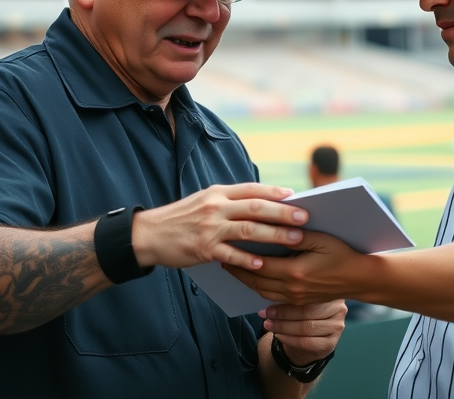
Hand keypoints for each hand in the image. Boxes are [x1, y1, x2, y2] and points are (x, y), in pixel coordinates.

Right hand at [132, 183, 307, 270]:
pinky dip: (248, 260)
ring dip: (274, 235)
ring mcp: (210, 228)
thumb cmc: (181, 218)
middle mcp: (216, 207)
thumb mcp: (204, 201)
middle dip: (282, 213)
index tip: (295, 196)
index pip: (252, 189)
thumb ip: (230, 202)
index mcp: (218, 193)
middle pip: (255, 208)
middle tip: (304, 218)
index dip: (275, 192)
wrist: (149, 234)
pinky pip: (230, 255)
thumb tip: (261, 204)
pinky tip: (263, 264)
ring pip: (248, 230)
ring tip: (294, 240)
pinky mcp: (204, 249)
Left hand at [226, 231, 362, 305]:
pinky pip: (272, 297)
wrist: (359, 278)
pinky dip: (259, 287)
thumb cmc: (342, 253)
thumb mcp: (320, 239)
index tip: (226, 247)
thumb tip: (274, 225)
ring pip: (262, 291)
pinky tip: (252, 279)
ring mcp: (296, 298)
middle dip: (237, 270)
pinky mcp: (299, 301)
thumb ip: (295, 234)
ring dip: (246, 281)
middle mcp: (292, 289)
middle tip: (221, 258)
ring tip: (232, 268)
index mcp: (295, 272)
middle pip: (256, 281)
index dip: (241, 257)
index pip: (259, 265)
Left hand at [261, 300, 345, 365]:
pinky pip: (306, 342)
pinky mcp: (331, 344)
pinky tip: (279, 335)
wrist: (311, 341)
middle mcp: (339, 308)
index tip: (269, 304)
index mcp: (332, 292)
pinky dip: (289, 339)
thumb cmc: (304, 315)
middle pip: (308, 311)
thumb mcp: (301, 301)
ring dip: (283, 327)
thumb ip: (292, 296)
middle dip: (283, 314)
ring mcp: (337, 327)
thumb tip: (269, 294)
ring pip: (306, 327)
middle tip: (266, 315)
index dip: (286, 299)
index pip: (308, 294)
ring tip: (268, 325)